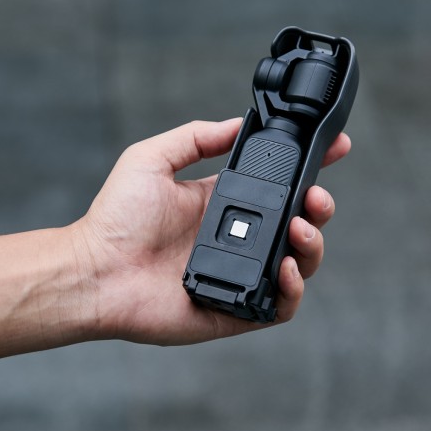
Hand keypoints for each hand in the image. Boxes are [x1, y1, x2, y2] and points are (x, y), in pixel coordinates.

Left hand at [75, 118, 350, 345]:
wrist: (94, 271)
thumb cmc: (115, 218)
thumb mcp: (153, 159)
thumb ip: (196, 137)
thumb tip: (239, 123)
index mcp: (223, 204)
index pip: (278, 185)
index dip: (310, 167)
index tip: (335, 147)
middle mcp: (237, 238)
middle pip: (298, 224)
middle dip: (319, 208)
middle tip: (317, 199)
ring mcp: (240, 273)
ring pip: (298, 263)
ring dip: (312, 245)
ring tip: (300, 230)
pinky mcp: (237, 308)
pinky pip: (280, 305)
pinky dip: (293, 290)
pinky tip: (286, 269)